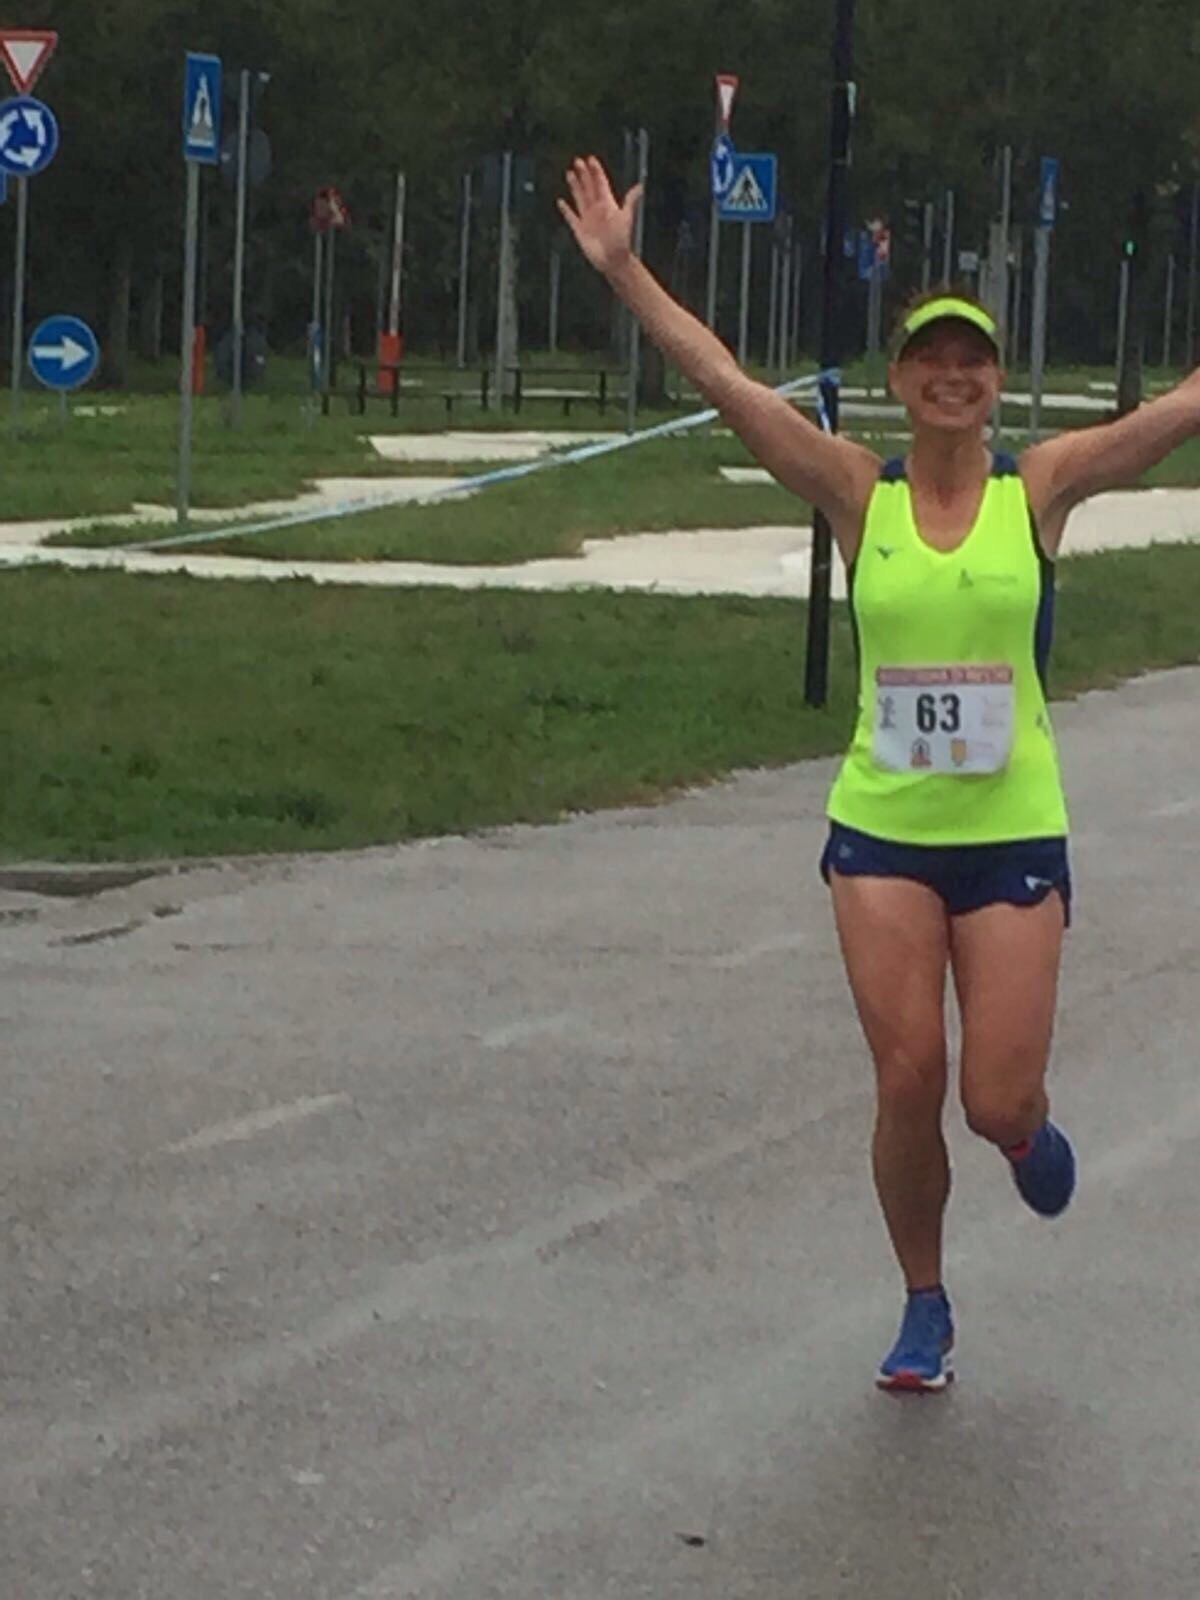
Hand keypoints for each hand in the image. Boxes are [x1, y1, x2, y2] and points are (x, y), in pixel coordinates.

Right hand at [558, 156, 642, 278]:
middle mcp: (597, 209)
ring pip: (579, 198)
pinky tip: (561, 202)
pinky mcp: (579, 229)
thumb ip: (630, 201)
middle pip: (588, 187)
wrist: (613, 259)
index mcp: (607, 204)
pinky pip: (571, 217)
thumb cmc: (621, 240)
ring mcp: (587, 218)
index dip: (596, 171)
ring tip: (569, 174)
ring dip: (575, 186)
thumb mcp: (626, 218)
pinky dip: (565, 210)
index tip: (591, 159)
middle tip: (577, 161)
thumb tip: (640, 186)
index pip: (600, 183)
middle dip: (583, 174)